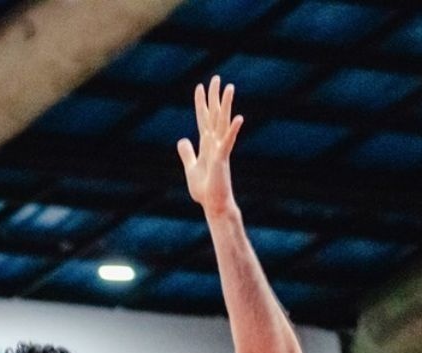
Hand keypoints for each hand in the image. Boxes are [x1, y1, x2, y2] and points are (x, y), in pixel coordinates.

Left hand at [177, 75, 243, 216]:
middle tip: (216, 78)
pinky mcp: (222, 159)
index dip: (201, 103)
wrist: (214, 205)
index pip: (203, 119)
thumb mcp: (191, 168)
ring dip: (226, 106)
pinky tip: (239, 118)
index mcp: (206, 145)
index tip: (200, 86)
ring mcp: (220, 150)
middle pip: (214, 115)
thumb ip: (187, 153)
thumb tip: (183, 140)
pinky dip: (232, 130)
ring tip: (230, 88)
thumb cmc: (205, 190)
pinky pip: (228, 142)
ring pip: (223, 123)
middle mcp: (214, 143)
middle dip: (214, 97)